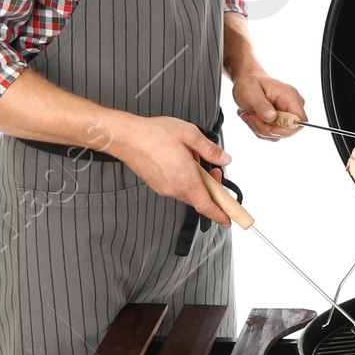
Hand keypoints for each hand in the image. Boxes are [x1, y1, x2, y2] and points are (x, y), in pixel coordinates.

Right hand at [110, 116, 232, 223]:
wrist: (126, 137)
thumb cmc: (153, 134)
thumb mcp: (189, 134)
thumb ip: (209, 149)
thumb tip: (223, 159)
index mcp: (185, 179)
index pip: (206, 205)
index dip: (219, 215)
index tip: (228, 220)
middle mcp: (174, 188)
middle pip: (199, 198)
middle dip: (210, 188)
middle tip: (213, 171)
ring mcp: (164, 188)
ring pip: (187, 192)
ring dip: (196, 182)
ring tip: (193, 160)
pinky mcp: (156, 185)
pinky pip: (176, 188)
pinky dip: (184, 179)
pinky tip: (180, 162)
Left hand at [233, 70, 305, 139]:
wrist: (247, 82)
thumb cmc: (250, 83)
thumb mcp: (251, 92)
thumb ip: (262, 105)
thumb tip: (272, 117)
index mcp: (290, 97)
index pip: (300, 120)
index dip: (287, 129)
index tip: (270, 128)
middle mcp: (292, 107)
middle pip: (287, 130)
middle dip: (267, 128)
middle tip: (252, 117)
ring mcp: (287, 115)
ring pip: (277, 134)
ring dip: (260, 128)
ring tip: (250, 115)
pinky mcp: (280, 121)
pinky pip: (272, 133)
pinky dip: (260, 128)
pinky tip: (253, 117)